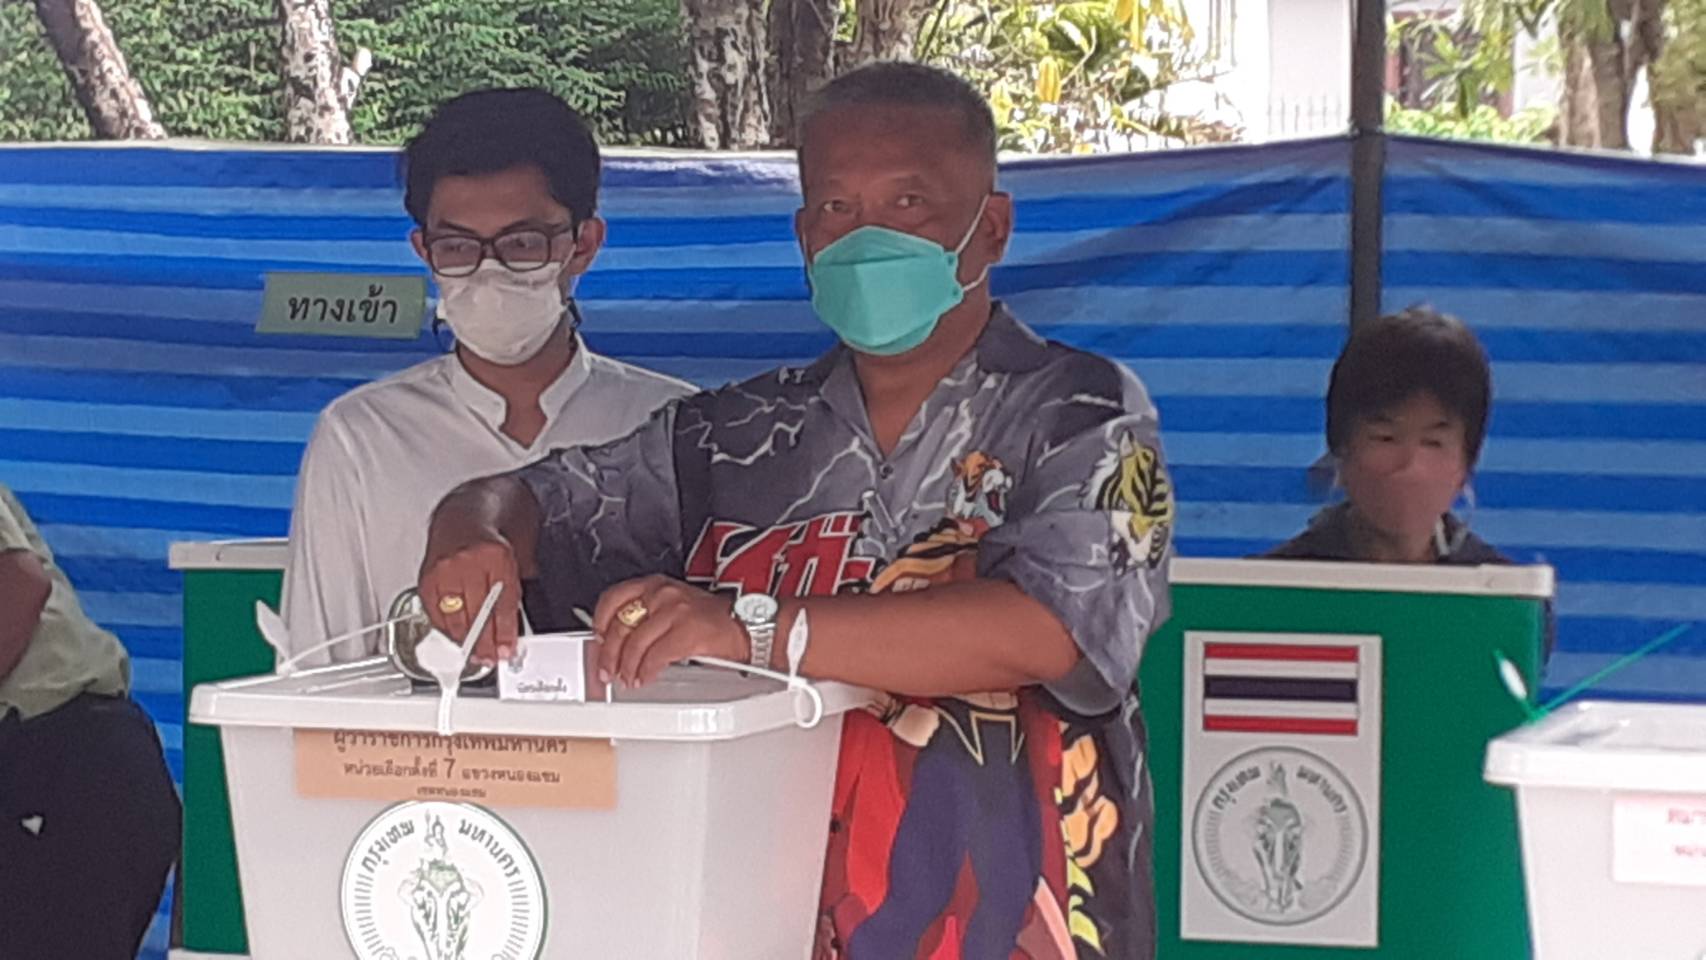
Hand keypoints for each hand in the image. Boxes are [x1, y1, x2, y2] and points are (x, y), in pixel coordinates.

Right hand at [418, 507, 522, 664]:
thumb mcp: (516, 560)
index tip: (506, 649)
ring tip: (474, 653)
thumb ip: (515, 592)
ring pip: (453, 615)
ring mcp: (445, 568)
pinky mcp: (427, 575)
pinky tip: (455, 636)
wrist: (464, 515)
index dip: (504, 632)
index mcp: (497, 556)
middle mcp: (469, 560)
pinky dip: (445, 627)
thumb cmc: (491, 540)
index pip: (501, 603)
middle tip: (490, 657)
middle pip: (477, 612)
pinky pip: (434, 610)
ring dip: (464, 640)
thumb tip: (511, 631)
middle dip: (484, 641)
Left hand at [592, 576, 747, 686]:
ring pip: (635, 645)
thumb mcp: (674, 605)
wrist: (747, 625)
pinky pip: (655, 657)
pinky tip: (645, 678)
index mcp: (656, 585)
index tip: (598, 640)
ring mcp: (675, 612)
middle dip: (609, 654)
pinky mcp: (687, 632)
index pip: (613, 598)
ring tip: (628, 678)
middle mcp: (663, 594)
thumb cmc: (713, 618)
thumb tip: (619, 640)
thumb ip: (648, 615)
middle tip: (606, 670)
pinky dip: (646, 672)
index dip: (600, 623)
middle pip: (621, 626)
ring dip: (627, 668)